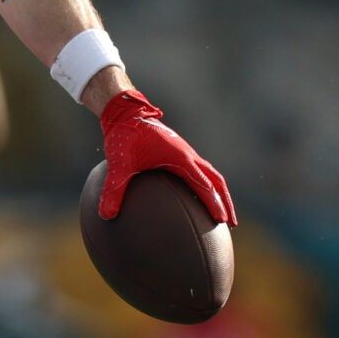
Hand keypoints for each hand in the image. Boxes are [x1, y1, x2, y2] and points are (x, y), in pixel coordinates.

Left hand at [98, 89, 236, 226]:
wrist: (126, 114)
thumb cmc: (124, 136)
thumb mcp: (118, 164)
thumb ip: (113, 189)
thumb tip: (106, 216)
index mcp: (180, 157)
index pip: (204, 184)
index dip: (214, 203)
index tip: (222, 220)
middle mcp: (188, 155)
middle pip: (216, 181)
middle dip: (225, 202)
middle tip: (231, 223)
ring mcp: (186, 154)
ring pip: (211, 176)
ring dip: (219, 194)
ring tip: (222, 216)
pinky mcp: (180, 155)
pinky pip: (199, 172)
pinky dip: (206, 186)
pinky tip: (197, 201)